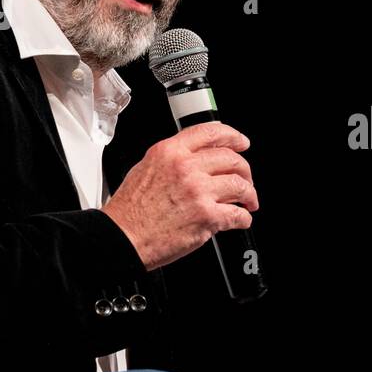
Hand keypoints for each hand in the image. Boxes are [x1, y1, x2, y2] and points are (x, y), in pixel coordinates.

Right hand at [101, 121, 257, 270]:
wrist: (123, 238)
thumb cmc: (130, 211)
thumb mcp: (145, 168)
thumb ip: (173, 159)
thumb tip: (196, 159)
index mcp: (170, 152)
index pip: (210, 132)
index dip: (232, 136)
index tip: (241, 142)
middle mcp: (186, 168)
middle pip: (231, 159)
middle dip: (244, 170)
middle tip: (246, 179)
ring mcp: (199, 192)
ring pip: (240, 185)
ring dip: (249, 195)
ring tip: (248, 201)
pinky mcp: (207, 217)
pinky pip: (238, 214)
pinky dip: (244, 218)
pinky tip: (241, 219)